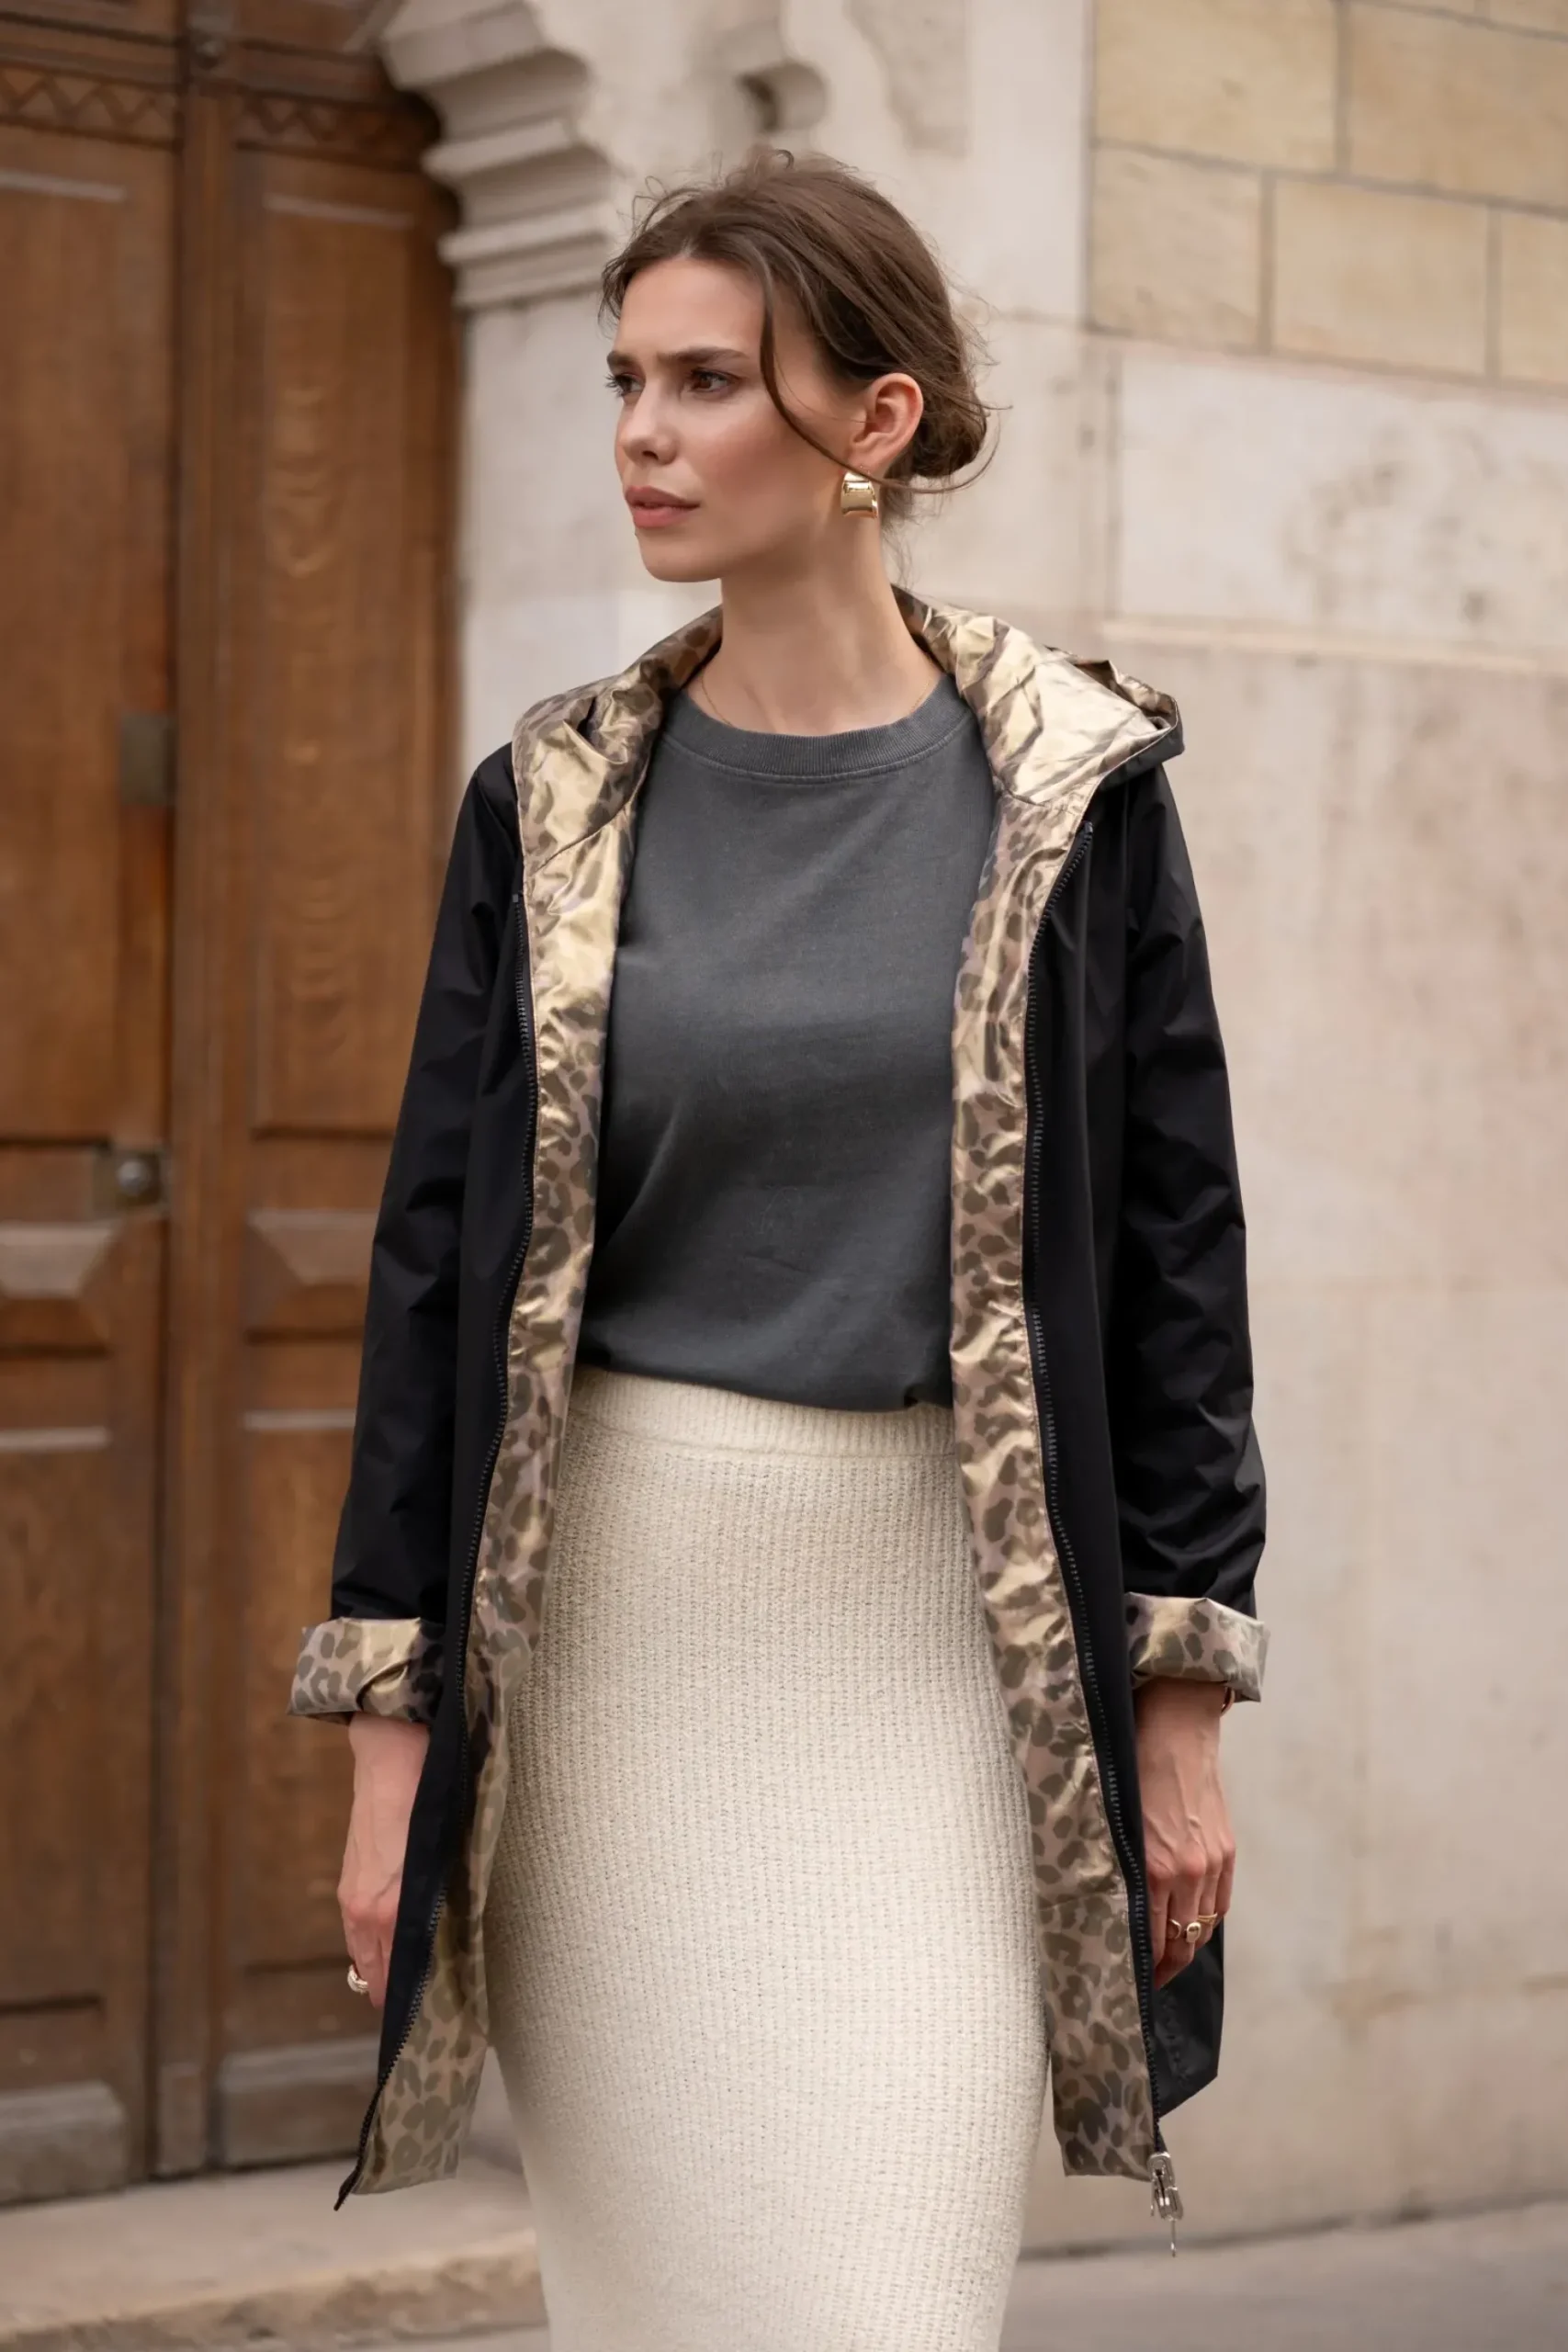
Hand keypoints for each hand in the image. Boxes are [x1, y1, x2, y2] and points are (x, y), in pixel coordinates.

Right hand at [339, 1714, 428, 2008]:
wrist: (393, 1749)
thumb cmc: (433, 1795)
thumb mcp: (451, 1852)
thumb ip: (449, 1900)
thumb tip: (458, 1936)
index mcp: (393, 1908)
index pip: (405, 1977)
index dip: (422, 2002)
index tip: (441, 2021)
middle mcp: (367, 1910)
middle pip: (380, 1976)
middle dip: (401, 1998)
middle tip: (427, 2019)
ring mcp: (354, 1895)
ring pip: (365, 1957)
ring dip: (384, 1975)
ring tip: (408, 1995)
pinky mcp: (350, 1880)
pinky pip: (357, 1933)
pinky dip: (371, 1951)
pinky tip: (388, 1955)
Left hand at [1133, 1679, 1234, 1989]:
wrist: (1176, 1732)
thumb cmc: (1134, 1770)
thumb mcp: (1116, 1822)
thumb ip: (1119, 1866)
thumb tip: (1111, 1903)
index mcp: (1154, 1868)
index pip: (1153, 1939)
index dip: (1146, 1967)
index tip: (1133, 1980)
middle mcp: (1187, 1872)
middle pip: (1182, 1941)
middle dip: (1167, 1966)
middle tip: (1150, 1978)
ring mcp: (1212, 1863)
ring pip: (1204, 1926)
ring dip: (1187, 1946)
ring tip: (1170, 1957)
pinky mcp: (1227, 1851)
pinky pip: (1220, 1903)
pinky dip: (1207, 1920)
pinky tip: (1193, 1924)